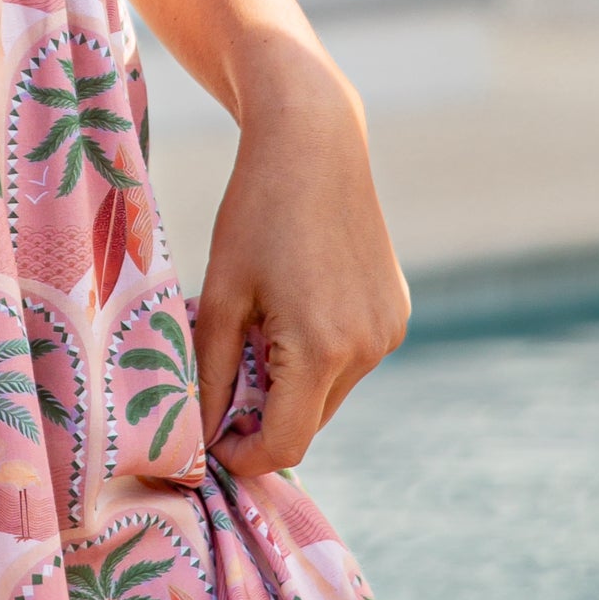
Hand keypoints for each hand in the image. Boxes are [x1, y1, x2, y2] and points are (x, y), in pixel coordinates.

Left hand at [192, 44, 410, 478]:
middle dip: (263, 414)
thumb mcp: (219, 297)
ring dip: (291, 382)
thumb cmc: (254, 214)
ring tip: (259, 324)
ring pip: (329, 392)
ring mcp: (389, 331)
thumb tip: (201, 436)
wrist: (314, 143)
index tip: (211, 440)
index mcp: (321, 350)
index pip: (286, 444)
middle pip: (308, 421)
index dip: (243, 455)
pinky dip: (319, 354)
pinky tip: (295, 302)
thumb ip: (211, 376)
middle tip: (223, 373)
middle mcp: (367, 349)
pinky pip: (351, 358)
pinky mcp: (397, 312)